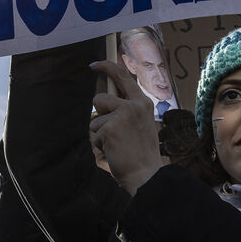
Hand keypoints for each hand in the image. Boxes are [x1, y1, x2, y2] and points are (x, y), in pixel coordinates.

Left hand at [88, 60, 163, 195]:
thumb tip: (102, 101)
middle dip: (99, 115)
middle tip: (110, 132)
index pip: (122, 76)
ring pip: (94, 121)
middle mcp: (134, 105)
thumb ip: (125, 112)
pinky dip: (99, 147)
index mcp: (143, 103)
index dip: (106, 67)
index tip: (94, 65)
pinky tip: (114, 153)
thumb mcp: (139, 126)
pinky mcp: (109, 128)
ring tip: (117, 147)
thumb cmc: (141, 155)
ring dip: (100, 136)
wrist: (146, 176)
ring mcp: (122, 116)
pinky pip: (93, 136)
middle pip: (100, 99)